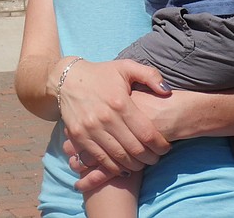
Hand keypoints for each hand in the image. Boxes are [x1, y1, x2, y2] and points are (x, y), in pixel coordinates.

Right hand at [56, 59, 171, 183]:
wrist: (66, 79)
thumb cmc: (100, 74)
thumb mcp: (126, 67)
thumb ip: (150, 75)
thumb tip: (167, 92)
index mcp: (120, 102)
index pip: (147, 134)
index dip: (160, 146)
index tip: (165, 148)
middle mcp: (105, 118)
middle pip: (135, 150)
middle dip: (150, 158)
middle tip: (155, 158)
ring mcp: (90, 128)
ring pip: (119, 157)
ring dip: (134, 165)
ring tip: (141, 163)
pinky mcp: (78, 136)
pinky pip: (100, 159)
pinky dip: (114, 167)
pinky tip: (122, 165)